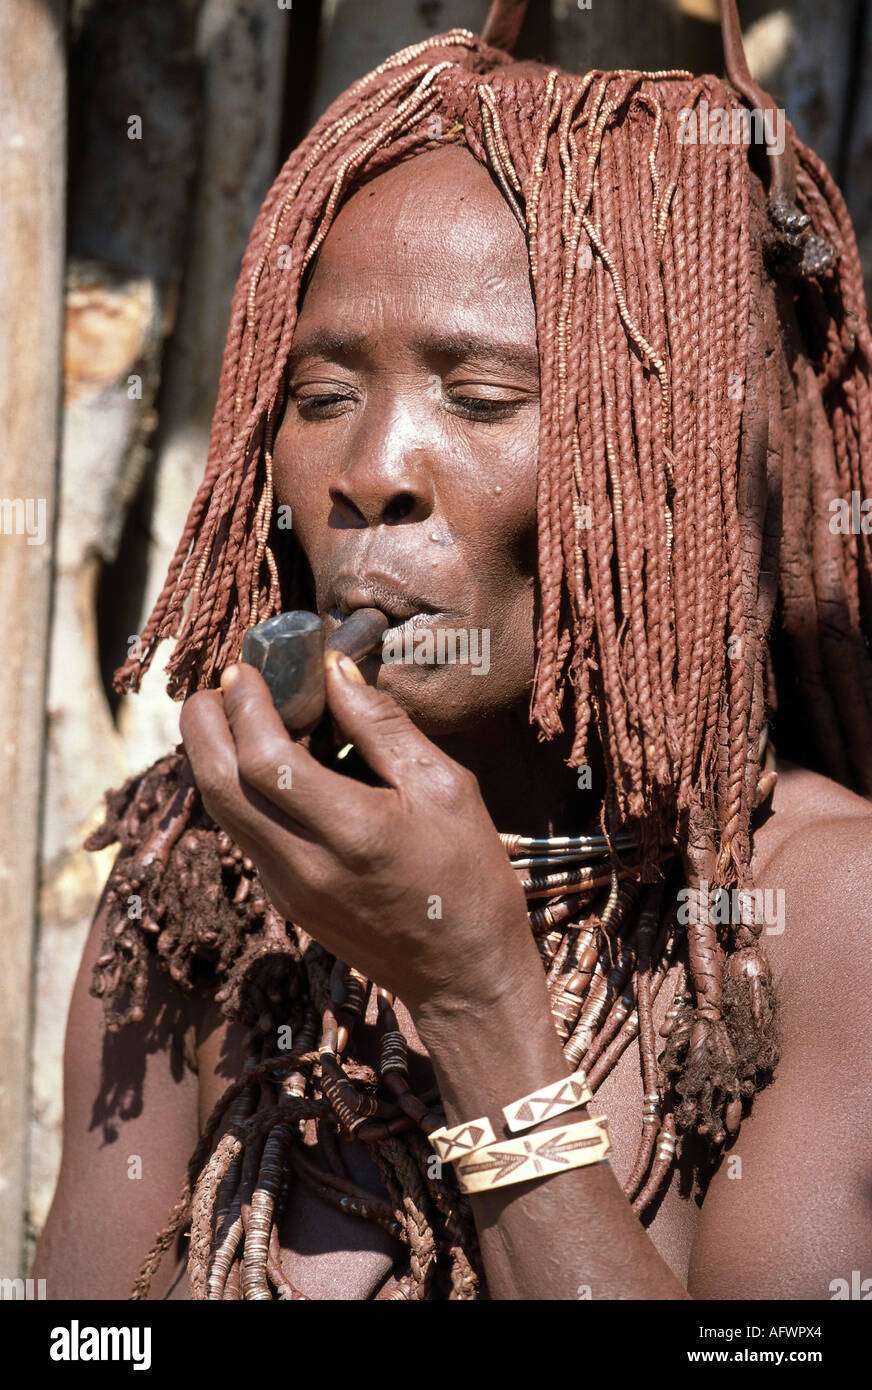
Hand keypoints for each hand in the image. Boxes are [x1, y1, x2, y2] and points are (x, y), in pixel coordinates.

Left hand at [178, 654, 534, 1017]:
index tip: (246, 668)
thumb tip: (335, 671)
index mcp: (351, 832)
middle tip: (219, 685)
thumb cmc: (468, 877)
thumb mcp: (445, 788)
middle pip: (218, 786)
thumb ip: (384, 727)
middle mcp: (303, 865)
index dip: (244, 707)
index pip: (263, 760)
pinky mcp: (285, 901)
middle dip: (204, 726)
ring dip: (214, 755)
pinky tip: (266, 762)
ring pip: (222, 811)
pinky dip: (239, 788)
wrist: (463, 976)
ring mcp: (287, 889)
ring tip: (235, 712)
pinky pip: (244, 832)